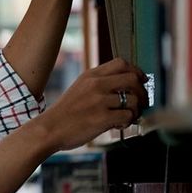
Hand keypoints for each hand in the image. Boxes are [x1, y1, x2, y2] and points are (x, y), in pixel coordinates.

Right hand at [33, 58, 148, 151]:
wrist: (49, 129)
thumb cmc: (65, 113)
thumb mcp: (79, 88)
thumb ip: (99, 84)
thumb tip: (126, 86)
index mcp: (91, 75)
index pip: (121, 63)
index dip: (136, 71)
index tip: (141, 81)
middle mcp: (96, 85)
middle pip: (132, 78)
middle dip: (143, 92)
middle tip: (142, 102)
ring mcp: (99, 101)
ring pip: (134, 100)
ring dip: (136, 111)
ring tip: (127, 118)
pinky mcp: (102, 118)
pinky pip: (128, 116)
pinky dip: (127, 122)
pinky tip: (118, 125)